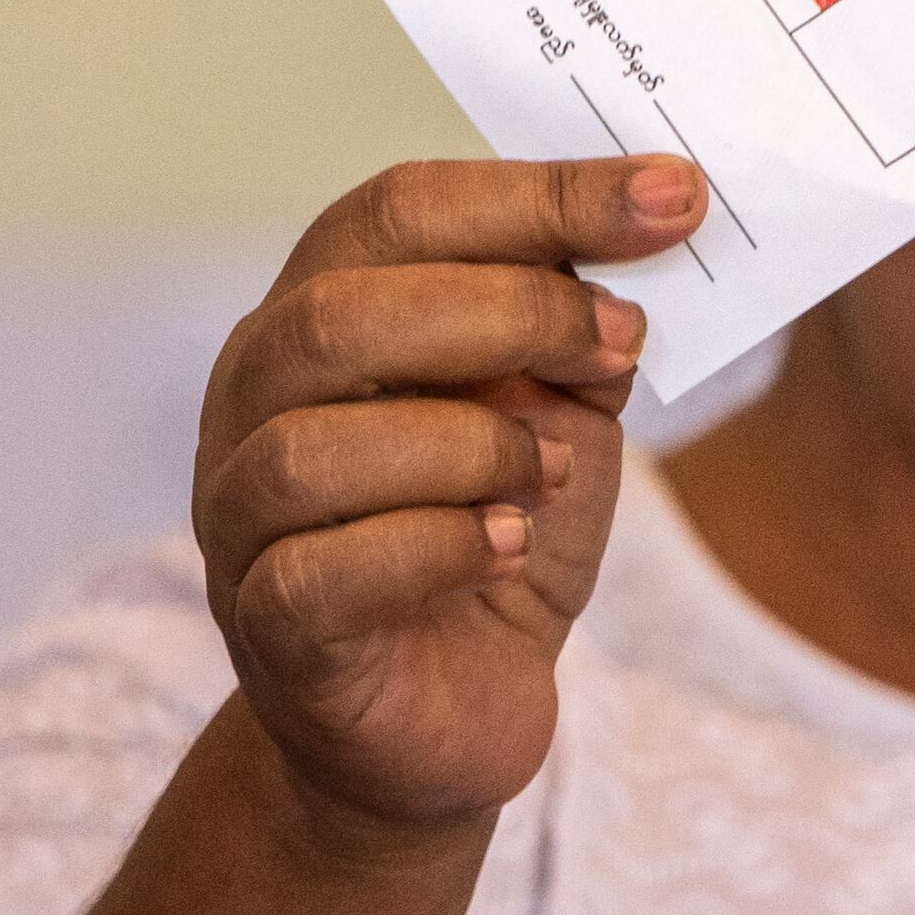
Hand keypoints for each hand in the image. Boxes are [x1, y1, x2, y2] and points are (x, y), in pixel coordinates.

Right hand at [190, 156, 692, 842]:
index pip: (401, 211)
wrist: (440, 718)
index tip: (671, 197)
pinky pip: (327, 571)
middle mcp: (256, 399)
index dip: (538, 195)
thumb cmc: (492, 540)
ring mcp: (243, 516)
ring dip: (471, 447)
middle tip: (621, 343)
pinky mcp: (269, 626)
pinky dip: (440, 548)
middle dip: (509, 313)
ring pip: (317, 447)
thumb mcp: (557, 416)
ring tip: (553, 473)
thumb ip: (578, 333)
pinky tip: (507, 546)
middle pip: (342, 313)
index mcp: (322, 313)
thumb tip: (647, 230)